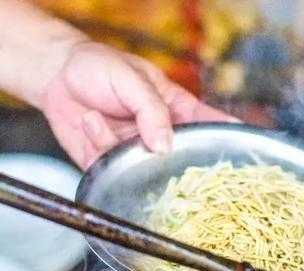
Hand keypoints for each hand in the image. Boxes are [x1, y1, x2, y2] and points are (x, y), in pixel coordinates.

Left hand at [40, 42, 236, 168]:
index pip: (208, 125)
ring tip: (100, 117)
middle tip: (163, 158)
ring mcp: (135, 152)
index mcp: (175, 110)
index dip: (229, 139)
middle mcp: (158, 135)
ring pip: (145, 170)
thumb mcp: (132, 79)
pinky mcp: (108, 164)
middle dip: (176, 164)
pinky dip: (97, 143)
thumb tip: (165, 146)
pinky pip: (110, 168)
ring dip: (122, 150)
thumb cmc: (100, 67)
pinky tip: (89, 119)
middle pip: (182, 159)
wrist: (56, 75)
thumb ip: (152, 111)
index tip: (247, 153)